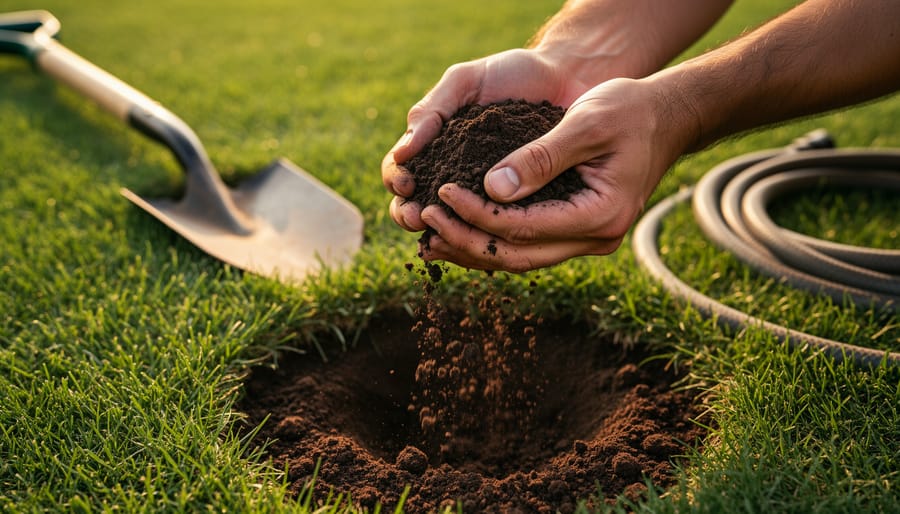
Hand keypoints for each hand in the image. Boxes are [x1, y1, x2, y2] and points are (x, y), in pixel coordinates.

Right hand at [382, 48, 594, 231]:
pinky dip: (485, 238)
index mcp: (433, 148)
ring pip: (453, 226)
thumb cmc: (513, 74)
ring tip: (445, 233)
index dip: (396, 181)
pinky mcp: (516, 208)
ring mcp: (484, 196)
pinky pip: (496, 229)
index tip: (407, 182)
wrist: (568, 78)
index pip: (399, 172)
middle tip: (418, 218)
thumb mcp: (465, 82)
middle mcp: (454, 177)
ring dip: (443, 233)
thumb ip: (432, 110)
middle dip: (409, 215)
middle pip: (416, 207)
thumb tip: (403, 153)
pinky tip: (486, 239)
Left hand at [417, 77, 697, 271]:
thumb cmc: (629, 111)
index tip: (441, 192)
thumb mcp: (586, 123)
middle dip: (466, 241)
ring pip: (520, 259)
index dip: (476, 214)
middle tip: (424, 220)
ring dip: (473, 249)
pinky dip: (492, 240)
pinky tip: (458, 232)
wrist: (665, 118)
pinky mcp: (577, 232)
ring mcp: (588, 240)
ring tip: (429, 235)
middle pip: (517, 256)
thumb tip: (492, 188)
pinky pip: (528, 246)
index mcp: (600, 215)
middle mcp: (596, 239)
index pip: (523, 228)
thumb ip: (542, 157)